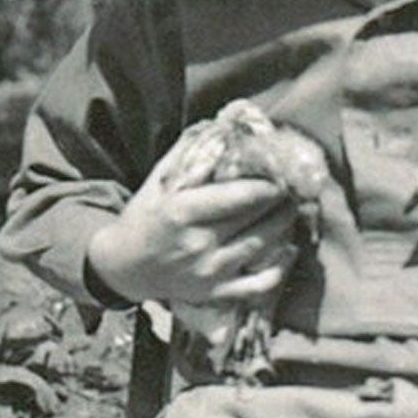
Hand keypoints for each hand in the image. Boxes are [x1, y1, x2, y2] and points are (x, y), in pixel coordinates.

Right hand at [85, 171, 299, 309]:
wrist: (124, 267)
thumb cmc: (145, 217)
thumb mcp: (159, 181)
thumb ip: (189, 151)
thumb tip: (224, 123)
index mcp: (182, 213)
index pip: (238, 197)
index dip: (268, 185)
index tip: (282, 174)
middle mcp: (198, 245)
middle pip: (257, 219)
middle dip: (281, 201)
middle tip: (293, 186)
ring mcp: (210, 273)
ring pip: (265, 247)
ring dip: (285, 225)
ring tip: (291, 208)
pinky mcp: (217, 294)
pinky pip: (261, 284)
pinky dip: (281, 266)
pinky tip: (287, 247)